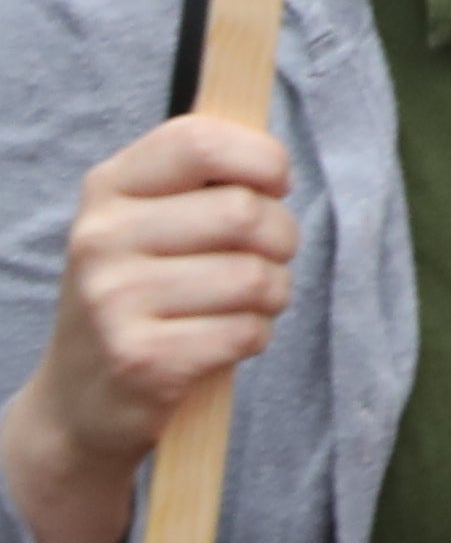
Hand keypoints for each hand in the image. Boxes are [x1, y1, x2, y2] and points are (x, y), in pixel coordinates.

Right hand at [3, 115, 295, 542]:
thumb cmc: (141, 295)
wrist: (77, 402)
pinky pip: (247, 331)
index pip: (200, 140)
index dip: (262, 159)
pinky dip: (254, 337)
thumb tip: (273, 152)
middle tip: (262, 260)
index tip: (274, 186)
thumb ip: (203, 177)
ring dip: (271, 295)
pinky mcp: (141, 360)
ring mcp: (114, 301)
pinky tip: (219, 343)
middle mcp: (101, 239)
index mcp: (107, 190)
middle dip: (281, 239)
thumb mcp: (149, 222)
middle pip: (246, 213)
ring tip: (238, 306)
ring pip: (256, 277)